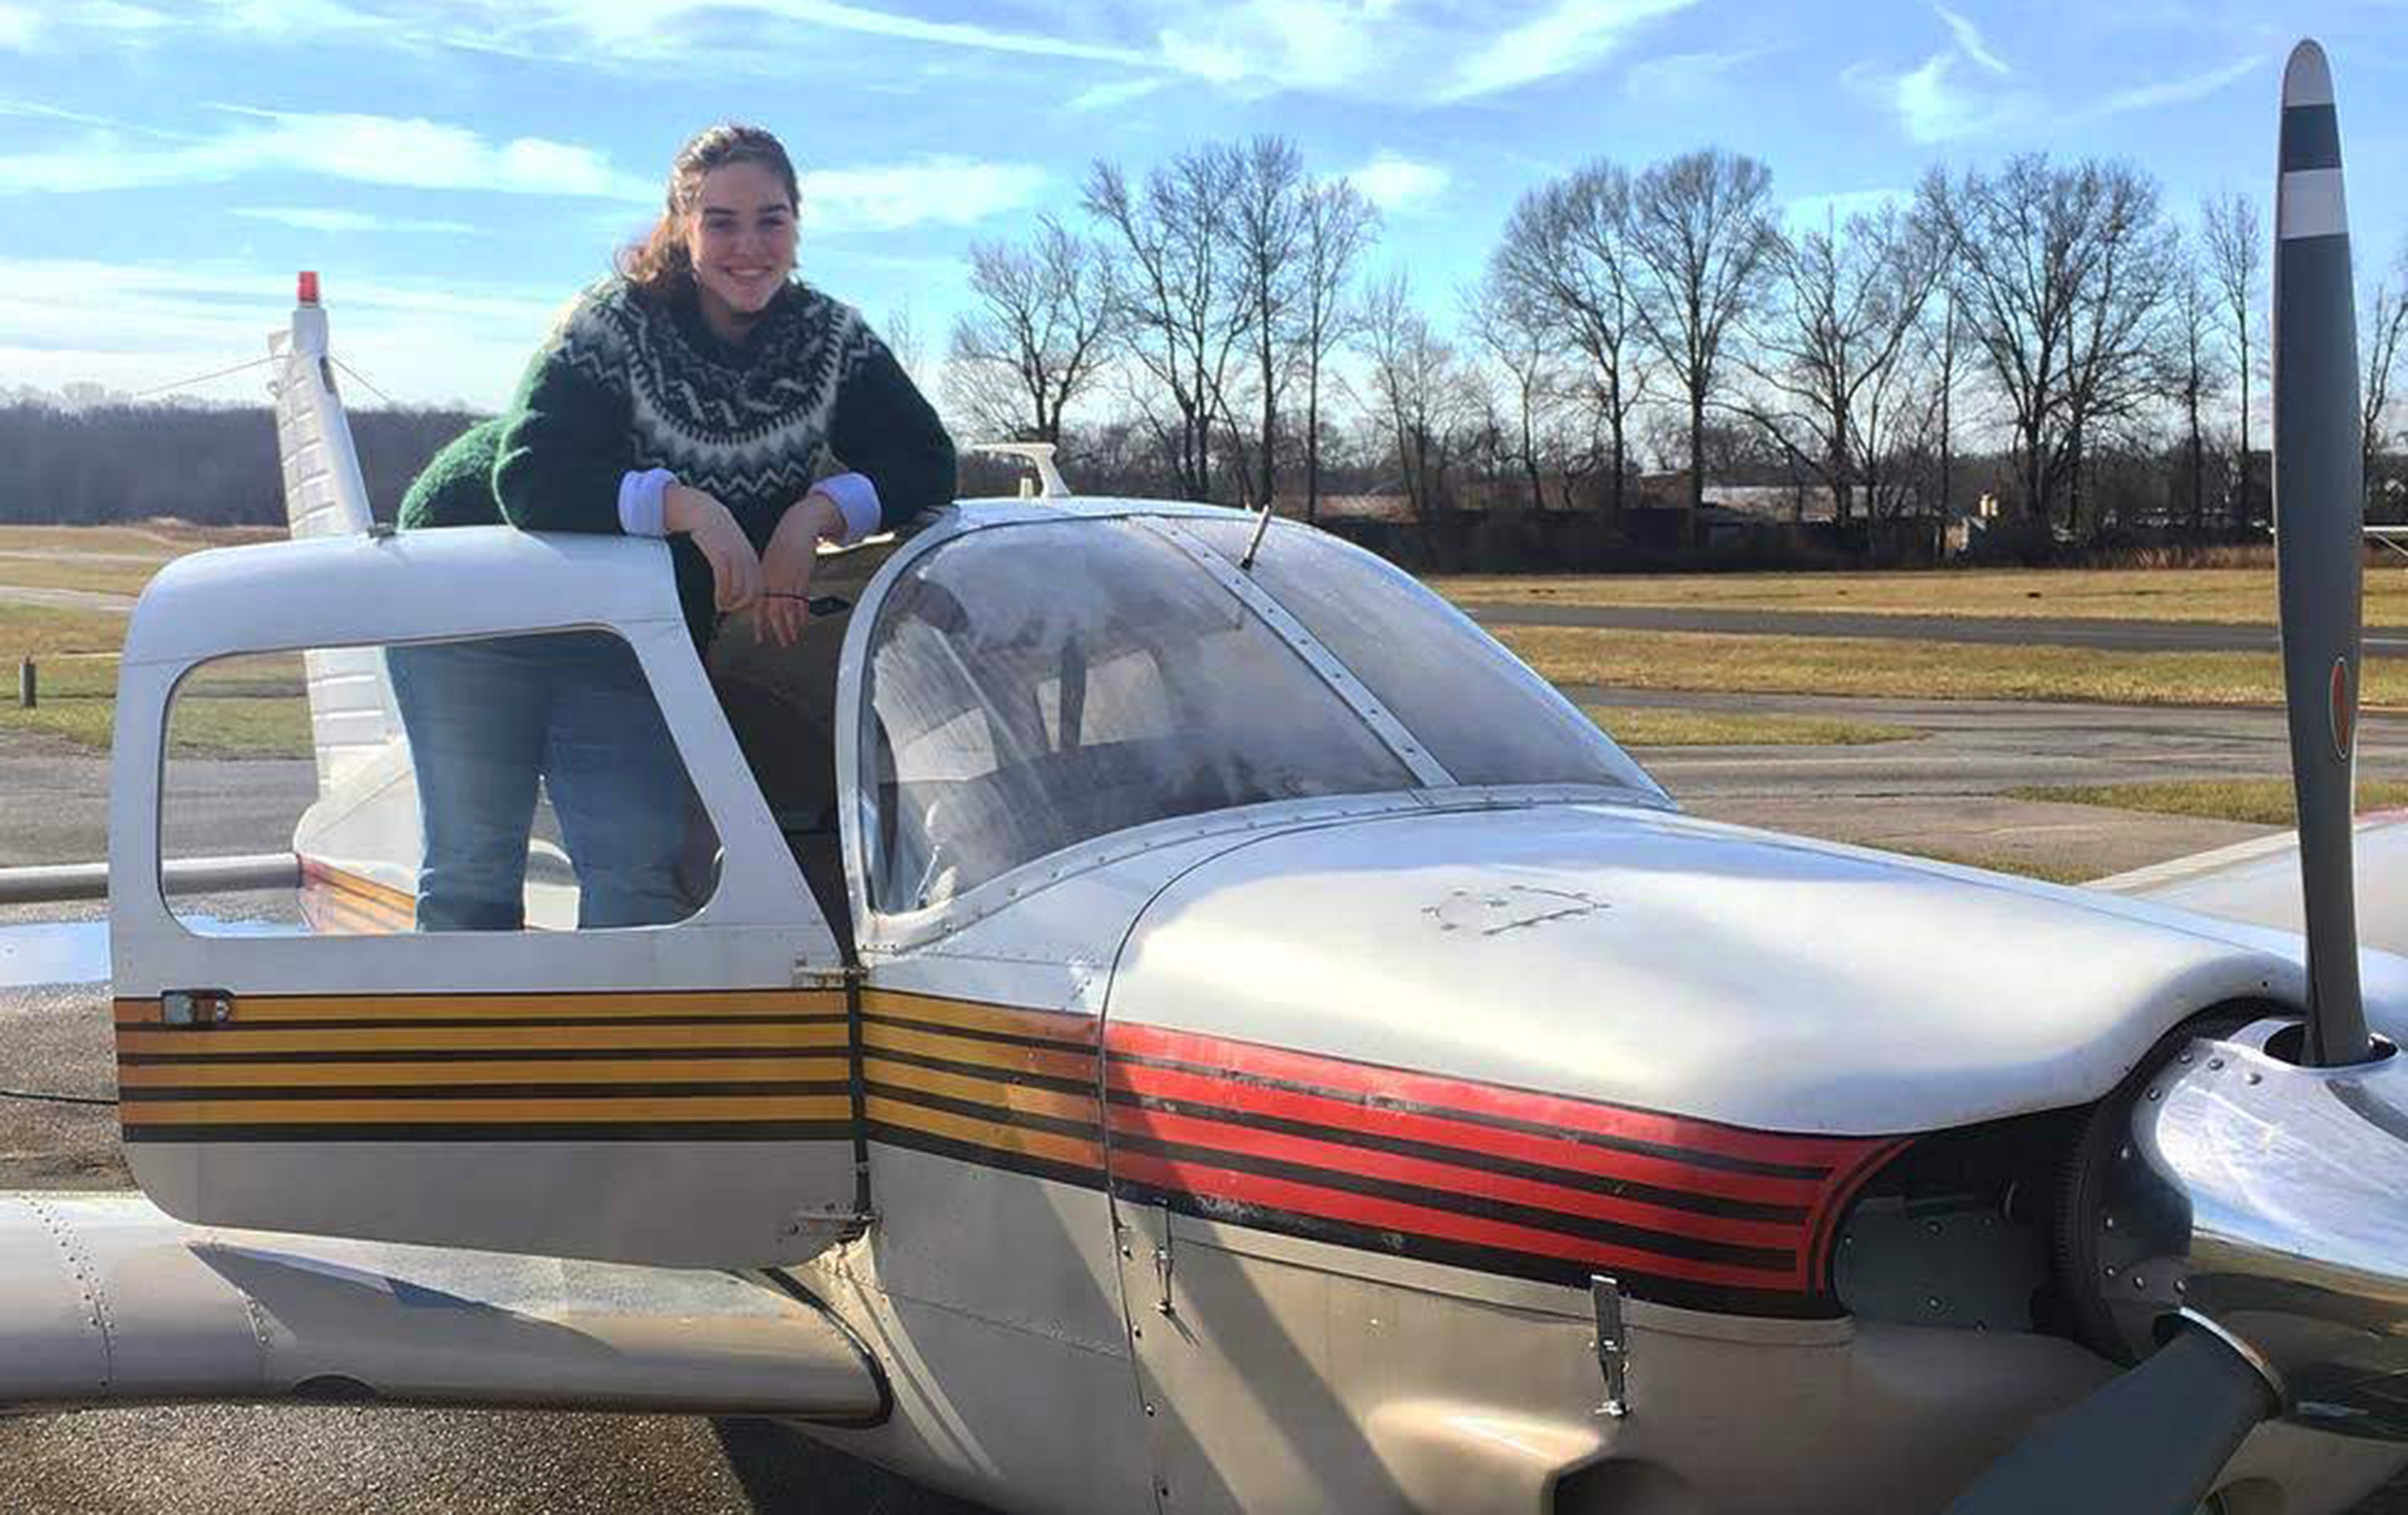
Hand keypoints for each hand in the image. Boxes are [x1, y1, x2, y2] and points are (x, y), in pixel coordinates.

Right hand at [665, 483, 760, 613]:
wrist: (701, 510)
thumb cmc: (713, 532)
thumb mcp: (730, 548)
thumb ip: (734, 566)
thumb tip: (732, 587)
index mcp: (751, 558)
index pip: (758, 587)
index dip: (749, 602)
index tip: (737, 609)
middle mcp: (746, 557)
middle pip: (752, 591)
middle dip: (740, 605)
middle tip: (727, 611)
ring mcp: (734, 555)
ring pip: (739, 588)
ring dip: (730, 602)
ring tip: (720, 607)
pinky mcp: (720, 552)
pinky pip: (725, 579)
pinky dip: (723, 594)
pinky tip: (718, 600)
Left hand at [756, 492, 844, 647]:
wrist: (796, 528)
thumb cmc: (783, 543)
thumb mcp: (769, 562)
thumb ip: (766, 580)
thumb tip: (764, 598)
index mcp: (763, 578)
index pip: (759, 607)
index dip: (759, 624)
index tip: (760, 637)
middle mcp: (773, 581)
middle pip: (774, 612)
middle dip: (778, 630)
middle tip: (782, 642)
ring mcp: (788, 580)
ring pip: (787, 609)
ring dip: (791, 626)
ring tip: (793, 637)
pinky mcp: (802, 578)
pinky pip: (801, 600)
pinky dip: (802, 613)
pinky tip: (802, 621)